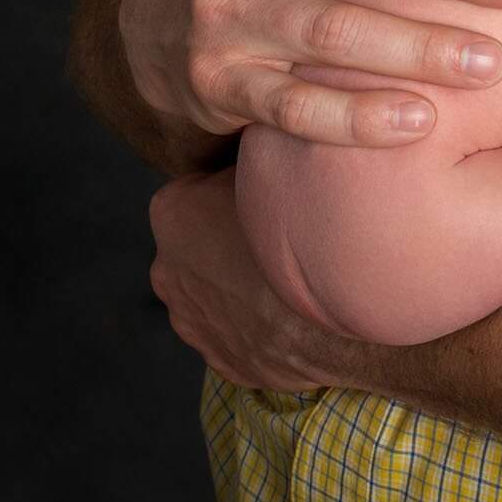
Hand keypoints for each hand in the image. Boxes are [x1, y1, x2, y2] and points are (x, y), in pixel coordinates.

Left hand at [148, 167, 369, 392]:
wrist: (334, 307)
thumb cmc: (302, 227)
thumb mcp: (272, 162)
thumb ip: (252, 157)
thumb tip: (262, 140)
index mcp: (171, 213)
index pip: (197, 186)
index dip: (232, 187)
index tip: (263, 195)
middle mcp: (166, 270)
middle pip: (197, 243)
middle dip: (225, 238)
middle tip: (275, 234)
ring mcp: (191, 322)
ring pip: (213, 291)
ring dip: (238, 282)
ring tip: (286, 274)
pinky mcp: (220, 361)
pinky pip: (235, 332)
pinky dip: (255, 322)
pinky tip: (288, 310)